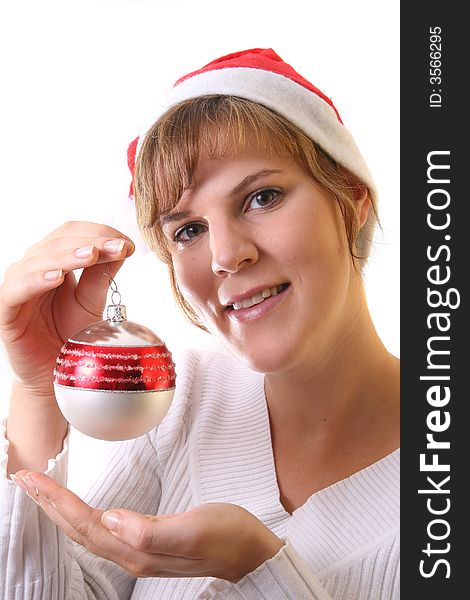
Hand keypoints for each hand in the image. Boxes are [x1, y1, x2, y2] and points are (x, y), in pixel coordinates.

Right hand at [0, 222, 134, 397]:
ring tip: (93, 254)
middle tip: (119, 246)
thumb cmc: (70, 336)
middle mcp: (33, 268)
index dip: (99, 231)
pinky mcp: (6, 310)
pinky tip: (58, 277)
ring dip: (68, 255)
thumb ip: (101, 275)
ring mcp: (17, 287)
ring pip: (38, 260)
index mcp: (53, 261)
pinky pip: (17, 289)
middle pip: (57, 242)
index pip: (72, 234)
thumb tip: (122, 246)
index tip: (127, 242)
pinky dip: (36, 279)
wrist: (54, 374)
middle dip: (92, 241)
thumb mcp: (91, 302)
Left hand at [12, 471, 284, 582]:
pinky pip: (103, 528)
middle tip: (23, 477)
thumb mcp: (196, 531)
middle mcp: (132, 553)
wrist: (253, 555)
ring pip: (88, 529)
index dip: (56, 500)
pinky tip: (82, 508)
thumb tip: (112, 519)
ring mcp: (140, 550)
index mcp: (138, 549)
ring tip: (43, 490)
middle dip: (48, 503)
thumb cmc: (229, 539)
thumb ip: (152, 530)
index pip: (85, 522)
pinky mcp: (150, 542)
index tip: (31, 477)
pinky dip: (82, 514)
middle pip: (78, 528)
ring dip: (61, 509)